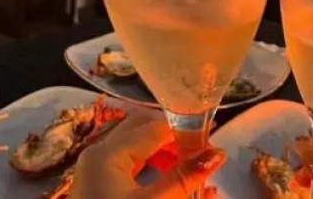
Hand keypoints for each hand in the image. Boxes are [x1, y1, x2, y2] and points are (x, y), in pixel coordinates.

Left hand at [71, 114, 225, 198]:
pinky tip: (172, 177)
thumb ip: (184, 176)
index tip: (214, 130)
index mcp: (107, 153)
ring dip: (165, 150)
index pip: (154, 127)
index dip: (186, 127)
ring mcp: (96, 169)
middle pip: (142, 129)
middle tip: (203, 146)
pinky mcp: (99, 185)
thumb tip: (217, 153)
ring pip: (136, 145)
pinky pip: (130, 163)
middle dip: (174, 135)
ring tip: (191, 163)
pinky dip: (153, 164)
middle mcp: (98, 153)